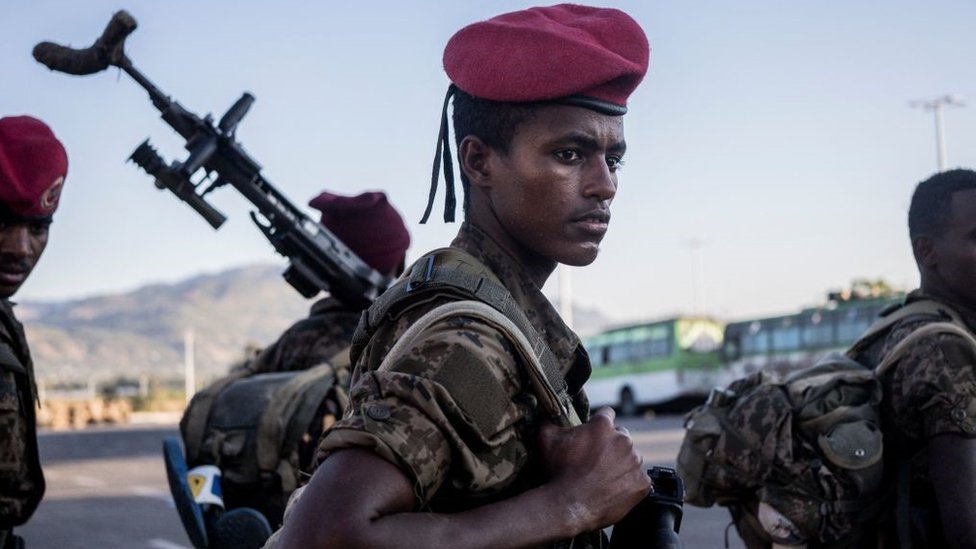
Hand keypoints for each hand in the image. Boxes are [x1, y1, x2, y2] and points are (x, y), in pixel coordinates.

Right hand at [536, 407, 650, 532]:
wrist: (570, 507)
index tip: (593, 433)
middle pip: (621, 436)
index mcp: (603, 426)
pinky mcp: (642, 483)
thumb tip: (548, 413)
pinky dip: (628, 483)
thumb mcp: (547, 439)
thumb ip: (550, 421)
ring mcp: (635, 462)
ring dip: (621, 463)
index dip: (598, 423)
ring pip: (631, 458)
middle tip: (595, 459)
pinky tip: (613, 489)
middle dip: (611, 444)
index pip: (607, 414)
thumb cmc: (559, 472)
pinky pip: (638, 479)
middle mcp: (623, 440)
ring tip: (603, 477)